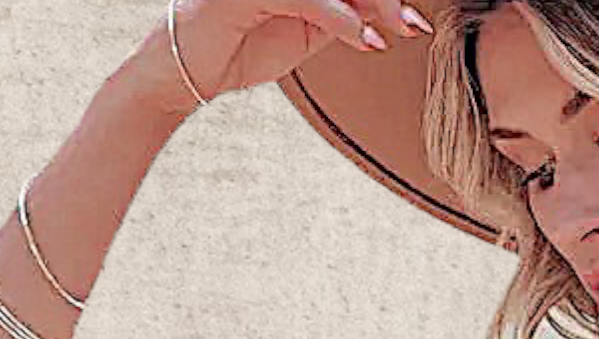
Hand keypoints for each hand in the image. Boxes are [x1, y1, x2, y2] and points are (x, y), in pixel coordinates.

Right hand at [136, 0, 432, 116]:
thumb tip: (380, 16)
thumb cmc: (239, 49)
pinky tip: (366, 41)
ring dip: (372, 4)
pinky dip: (342, 20)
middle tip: (412, 23)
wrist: (185, 72)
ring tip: (399, 30)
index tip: (413, 18)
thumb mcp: (301, 33)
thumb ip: (336, 17)